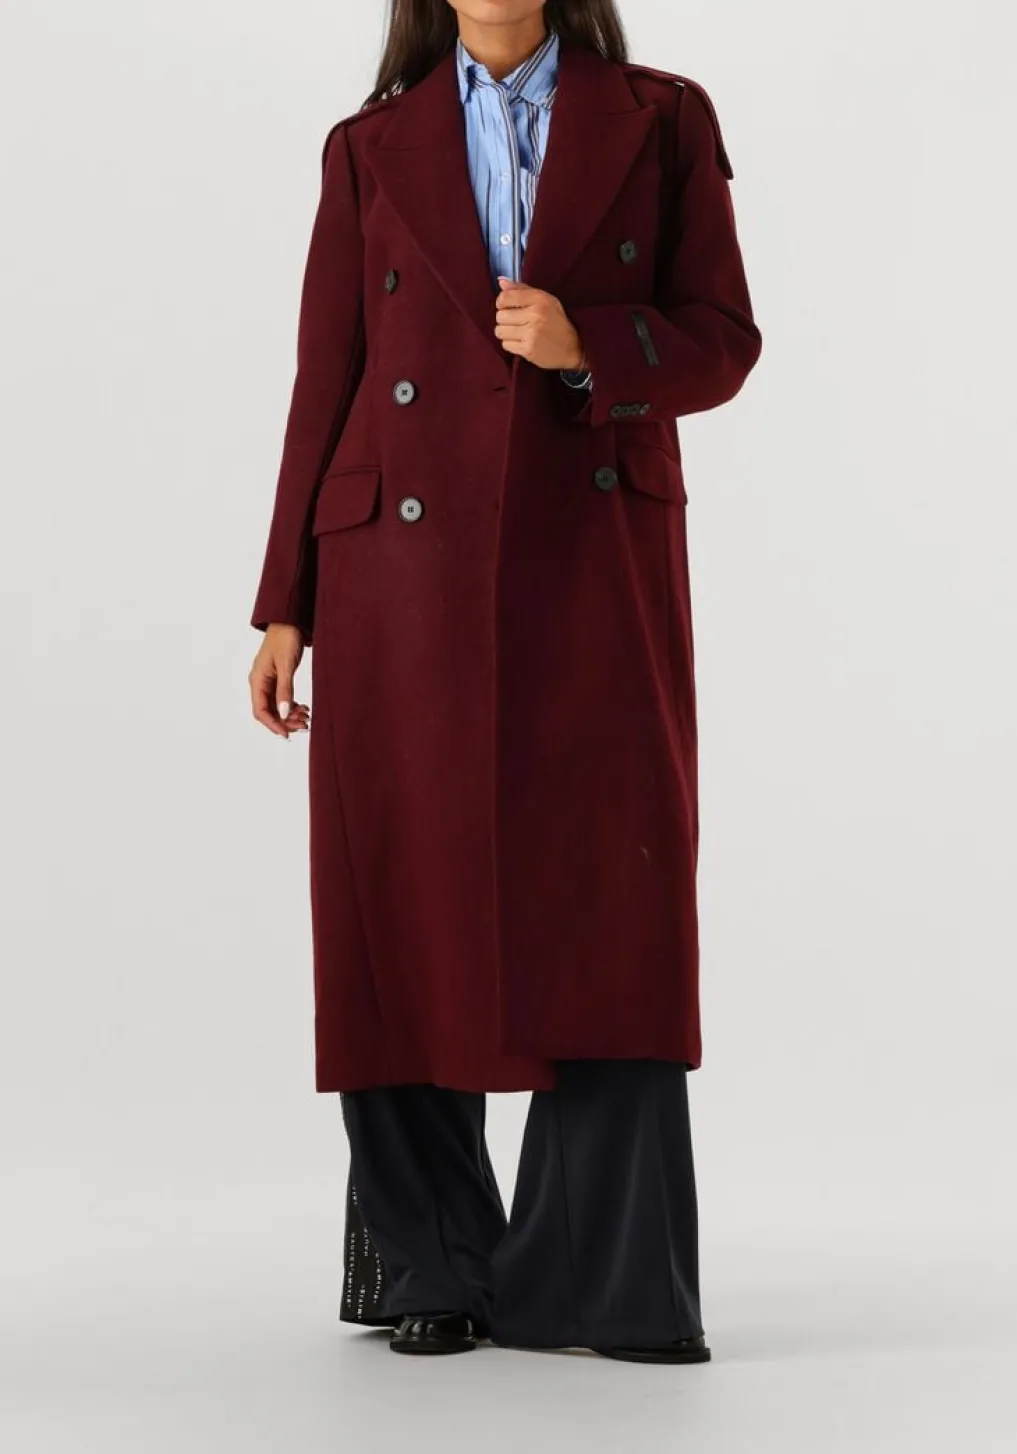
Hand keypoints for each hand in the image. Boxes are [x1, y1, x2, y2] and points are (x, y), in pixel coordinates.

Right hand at [249, 624, 309, 738]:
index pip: (260, 711)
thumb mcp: (287, 665)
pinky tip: (303, 708)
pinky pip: (281, 698)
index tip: (288, 734)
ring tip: (307, 717)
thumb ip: (285, 690)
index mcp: (257, 680)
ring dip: (290, 715)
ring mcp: (268, 681)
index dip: (273, 725)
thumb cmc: (285, 638)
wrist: (289, 621)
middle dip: (285, 721)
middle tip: (304, 725)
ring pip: (276, 706)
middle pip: (268, 711)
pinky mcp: (277, 678)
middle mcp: (260, 683)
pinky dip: (292, 705)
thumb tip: (284, 713)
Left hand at [495, 277, 585, 370]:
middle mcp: (535, 314)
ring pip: (500, 331)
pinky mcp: (528, 349)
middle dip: (505, 320)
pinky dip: (511, 344)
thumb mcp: (545, 300)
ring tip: (518, 333)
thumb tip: (500, 281)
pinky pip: (505, 345)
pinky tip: (522, 342)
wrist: (573, 348)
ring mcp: (531, 333)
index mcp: (539, 299)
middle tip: (517, 323)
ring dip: (506, 333)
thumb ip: (522, 289)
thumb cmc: (557, 322)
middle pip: (500, 316)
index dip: (502, 303)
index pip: (505, 297)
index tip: (508, 308)